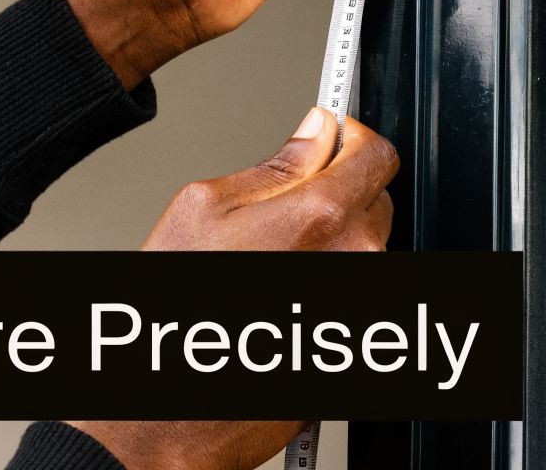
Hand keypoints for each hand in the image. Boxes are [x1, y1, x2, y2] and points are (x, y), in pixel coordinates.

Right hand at [72, 108, 397, 468]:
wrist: (169, 411)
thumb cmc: (174, 318)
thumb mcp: (205, 208)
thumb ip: (275, 166)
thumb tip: (313, 135)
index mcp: (320, 218)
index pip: (376, 152)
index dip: (350, 139)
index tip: (331, 141)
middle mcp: (358, 262)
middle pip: (375, 198)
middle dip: (338, 192)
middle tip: (283, 212)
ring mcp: (366, 308)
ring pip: (367, 248)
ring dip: (333, 243)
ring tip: (273, 267)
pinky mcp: (364, 344)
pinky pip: (360, 293)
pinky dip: (332, 285)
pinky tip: (284, 301)